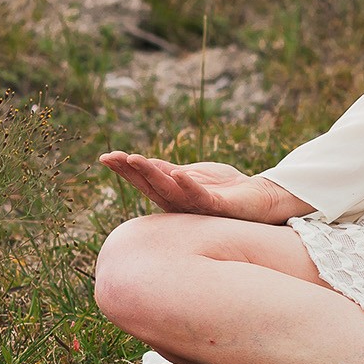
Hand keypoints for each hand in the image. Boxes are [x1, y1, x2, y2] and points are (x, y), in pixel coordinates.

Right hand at [99, 152, 310, 223]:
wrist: (257, 199)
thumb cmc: (223, 188)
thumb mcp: (191, 175)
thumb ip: (170, 173)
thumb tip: (143, 164)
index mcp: (172, 194)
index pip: (144, 180)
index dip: (125, 170)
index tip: (105, 157)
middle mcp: (179, 204)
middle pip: (151, 185)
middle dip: (131, 171)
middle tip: (113, 157)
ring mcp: (197, 206)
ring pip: (170, 190)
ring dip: (152, 175)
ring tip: (135, 159)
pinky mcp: (217, 206)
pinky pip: (200, 196)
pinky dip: (188, 185)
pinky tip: (178, 174)